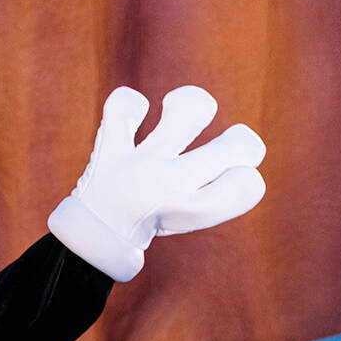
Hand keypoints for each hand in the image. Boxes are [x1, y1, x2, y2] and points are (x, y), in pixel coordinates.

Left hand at [48, 85, 265, 281]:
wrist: (90, 238)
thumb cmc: (148, 221)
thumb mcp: (188, 214)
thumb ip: (220, 188)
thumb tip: (244, 146)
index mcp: (190, 211)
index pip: (248, 188)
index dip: (250, 180)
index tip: (236, 180)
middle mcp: (168, 186)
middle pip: (236, 147)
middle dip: (244, 144)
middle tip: (223, 149)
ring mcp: (138, 164)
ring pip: (189, 112)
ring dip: (195, 103)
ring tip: (179, 109)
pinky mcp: (110, 150)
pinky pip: (120, 110)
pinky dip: (130, 103)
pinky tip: (137, 111)